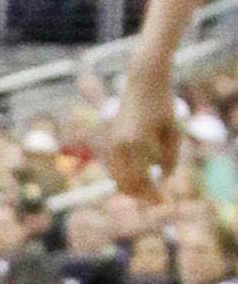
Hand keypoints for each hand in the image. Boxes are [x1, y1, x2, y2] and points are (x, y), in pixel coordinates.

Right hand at [110, 55, 179, 192]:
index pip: (140, 180)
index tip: (163, 201)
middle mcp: (120, 148)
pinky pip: (115, 168)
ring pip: (117, 178)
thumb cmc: (162, 103)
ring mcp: (112, 145)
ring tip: (149, 189)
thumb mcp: (173, 130)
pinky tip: (140, 175)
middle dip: (140, 195)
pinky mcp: (111, 142)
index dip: (151, 194)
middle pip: (125, 184)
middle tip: (156, 199)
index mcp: (136, 145)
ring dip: (132, 187)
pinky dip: (126, 176)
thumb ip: (170, 156)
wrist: (143, 82)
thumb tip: (165, 178)